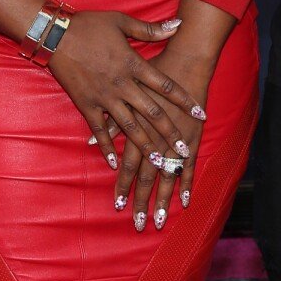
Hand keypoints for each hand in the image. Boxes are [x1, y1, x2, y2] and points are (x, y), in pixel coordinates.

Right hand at [47, 11, 202, 168]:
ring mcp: (104, 98)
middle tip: (184, 151)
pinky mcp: (86, 105)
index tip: (200, 114)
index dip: (184, 100)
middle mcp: (122, 85)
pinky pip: (99, 130)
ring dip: (145, 146)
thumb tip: (178, 25)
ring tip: (159, 163)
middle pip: (152, 113)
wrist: (54, 33)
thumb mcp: (121, 21)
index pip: (165, 86)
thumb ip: (151, 29)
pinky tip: (115, 163)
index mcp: (133, 64)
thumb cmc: (89, 25)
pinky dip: (107, 147)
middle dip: (170, 133)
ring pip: (129, 127)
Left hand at [110, 40, 215, 231]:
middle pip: (147, 175)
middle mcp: (155, 136)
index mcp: (136, 126)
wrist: (185, 55)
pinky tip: (185, 201)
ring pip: (168, 175)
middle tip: (138, 224)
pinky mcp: (193, 135)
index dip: (123, 185)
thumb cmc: (151, 68)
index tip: (117, 205)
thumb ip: (107, 120)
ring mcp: (176, 138)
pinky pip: (191, 163)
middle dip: (142, 201)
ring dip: (164, 199)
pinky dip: (188, 182)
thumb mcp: (119, 91)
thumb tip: (87, 142)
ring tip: (160, 221)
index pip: (128, 164)